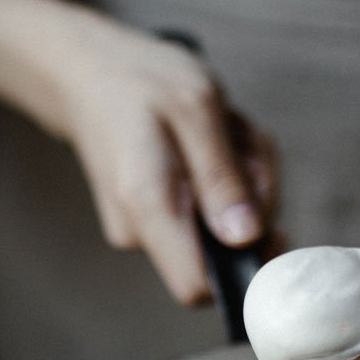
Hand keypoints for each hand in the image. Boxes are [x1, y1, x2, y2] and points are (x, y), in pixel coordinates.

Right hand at [48, 15, 277, 301]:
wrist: (86, 72)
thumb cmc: (138, 80)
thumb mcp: (195, 107)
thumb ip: (221, 177)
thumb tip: (246, 238)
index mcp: (149, 206)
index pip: (198, 287)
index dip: (245, 272)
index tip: (273, 229)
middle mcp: (143, 230)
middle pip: (225, 254)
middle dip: (254, 201)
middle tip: (242, 144)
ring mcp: (148, 228)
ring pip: (224, 229)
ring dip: (244, 180)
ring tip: (224, 131)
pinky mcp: (157, 219)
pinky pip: (211, 212)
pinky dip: (227, 177)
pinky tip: (213, 140)